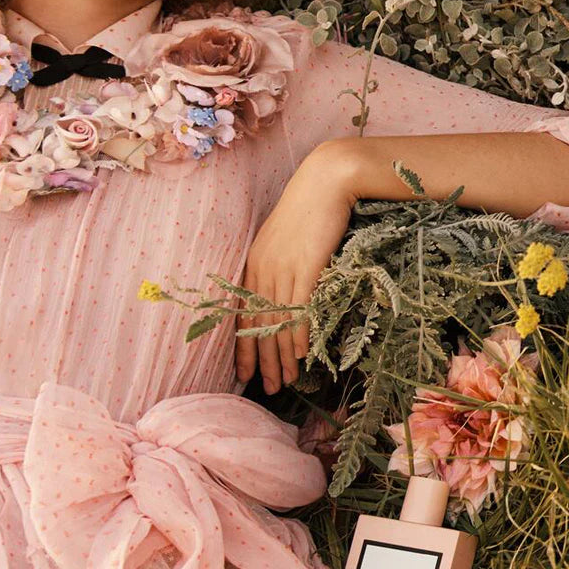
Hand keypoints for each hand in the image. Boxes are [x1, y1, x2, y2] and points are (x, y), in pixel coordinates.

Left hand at [235, 140, 360, 391]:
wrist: (326, 180)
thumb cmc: (309, 208)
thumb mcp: (286, 239)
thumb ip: (280, 266)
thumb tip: (286, 295)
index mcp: (254, 264)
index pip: (243, 315)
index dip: (243, 347)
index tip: (244, 373)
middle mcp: (264, 269)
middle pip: (260, 325)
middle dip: (263, 361)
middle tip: (268, 389)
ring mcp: (284, 268)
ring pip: (278, 322)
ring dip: (281, 356)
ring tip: (286, 381)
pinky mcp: (307, 266)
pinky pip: (299, 307)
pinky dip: (298, 333)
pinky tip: (300, 354)